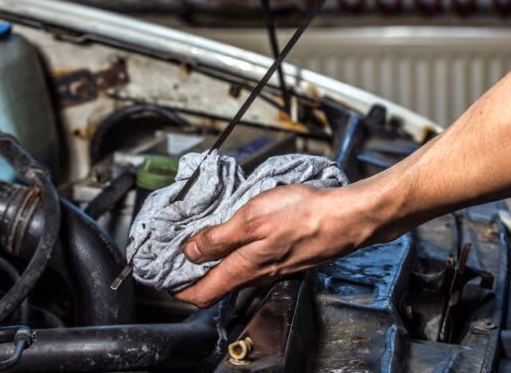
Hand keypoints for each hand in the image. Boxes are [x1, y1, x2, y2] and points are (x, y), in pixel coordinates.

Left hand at [174, 184, 375, 306]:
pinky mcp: (287, 256)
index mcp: (244, 268)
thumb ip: (219, 237)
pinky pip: (254, 260)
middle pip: (216, 283)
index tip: (164, 275)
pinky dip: (238, 250)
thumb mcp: (251, 219)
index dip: (178, 288)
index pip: (201, 293)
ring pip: (235, 271)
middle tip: (179, 251)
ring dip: (216, 259)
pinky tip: (239, 231)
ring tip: (204, 236)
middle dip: (194, 271)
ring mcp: (274, 267)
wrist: (346, 218)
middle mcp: (258, 275)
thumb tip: (191, 251)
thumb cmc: (304, 216)